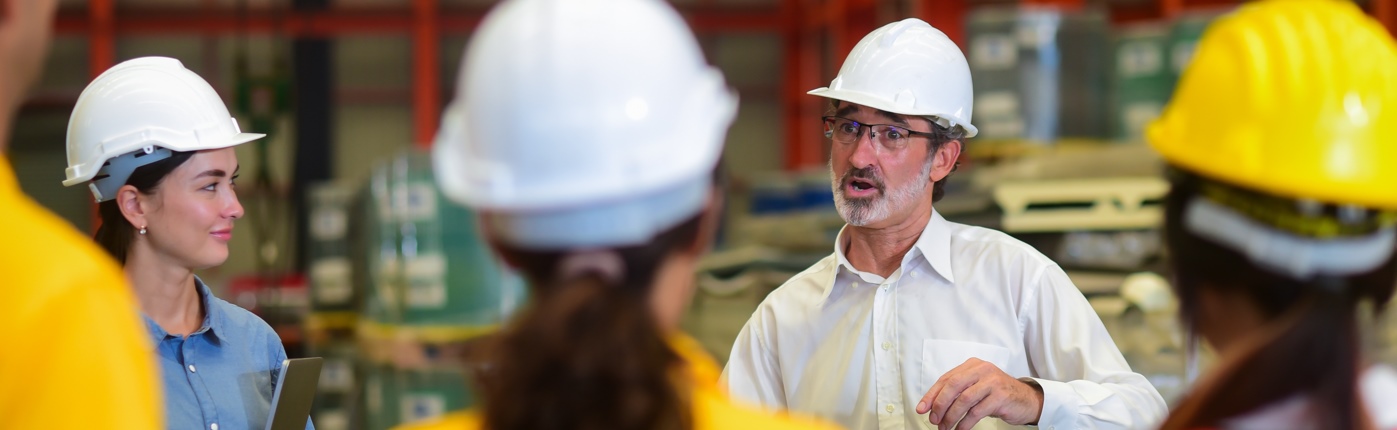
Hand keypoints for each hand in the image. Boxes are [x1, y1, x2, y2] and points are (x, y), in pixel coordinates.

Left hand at [914, 358, 1043, 429]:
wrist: (1026, 399)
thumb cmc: (997, 394)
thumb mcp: (976, 387)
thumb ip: (957, 391)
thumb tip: (933, 406)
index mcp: (972, 365)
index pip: (946, 379)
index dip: (931, 395)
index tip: (922, 408)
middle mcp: (982, 370)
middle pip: (953, 386)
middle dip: (940, 404)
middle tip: (934, 419)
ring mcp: (992, 382)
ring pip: (964, 399)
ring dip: (951, 416)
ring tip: (945, 427)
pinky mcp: (1000, 396)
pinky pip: (977, 411)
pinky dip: (965, 423)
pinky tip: (960, 429)